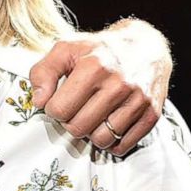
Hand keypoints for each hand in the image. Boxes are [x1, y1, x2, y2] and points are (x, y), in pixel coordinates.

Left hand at [27, 21, 170, 155]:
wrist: (145, 45)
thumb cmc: (99, 50)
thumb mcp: (66, 49)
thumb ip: (43, 72)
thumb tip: (39, 101)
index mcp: (93, 68)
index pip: (59, 110)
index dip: (53, 109)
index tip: (60, 101)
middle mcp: (118, 85)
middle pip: (78, 128)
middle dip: (71, 122)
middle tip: (76, 109)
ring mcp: (137, 100)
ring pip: (101, 140)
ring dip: (91, 133)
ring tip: (92, 116)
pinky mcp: (151, 114)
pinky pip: (123, 146)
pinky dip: (112, 142)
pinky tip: (108, 125)